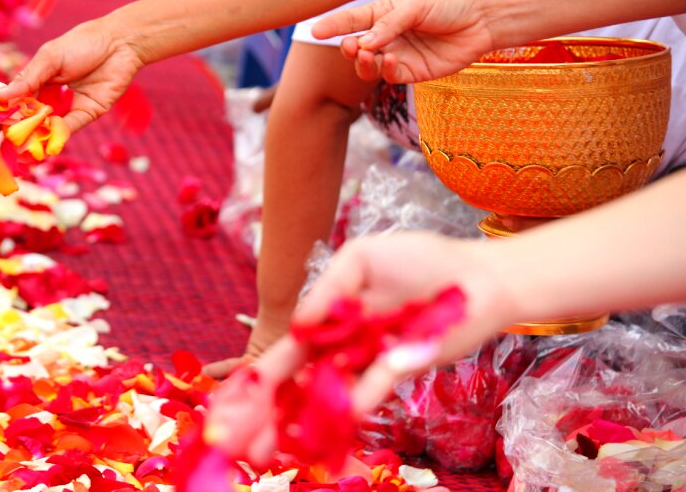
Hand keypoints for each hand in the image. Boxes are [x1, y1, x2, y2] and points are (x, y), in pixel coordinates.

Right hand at [0, 20, 146, 142]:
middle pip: (25, 120)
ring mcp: (67, 107)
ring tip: (19, 151)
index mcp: (35, 81)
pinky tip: (46, 143)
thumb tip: (0, 98)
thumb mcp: (50, 58)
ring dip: (33, 140)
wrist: (119, 42)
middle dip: (10, 135)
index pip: (10, 104)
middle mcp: (48, 97)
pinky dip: (57, 136)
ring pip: (46, 128)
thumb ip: (27, 79)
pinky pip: (69, 128)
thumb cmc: (82, 43)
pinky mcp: (87, 113)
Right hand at [209, 232, 514, 462]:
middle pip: (297, 381)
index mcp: (327, 315)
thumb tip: (298, 327)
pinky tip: (321, 431)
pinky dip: (346, 407)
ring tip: (269, 451)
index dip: (257, 378)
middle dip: (266, 412)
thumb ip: (328, 288)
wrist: (477, 276)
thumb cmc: (421, 258)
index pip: (284, 349)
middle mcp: (343, 341)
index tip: (231, 403)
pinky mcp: (398, 367)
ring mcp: (369, 357)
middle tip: (238, 444)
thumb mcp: (361, 258)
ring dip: (297, 422)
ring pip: (325, 394)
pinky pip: (367, 390)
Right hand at [311, 0, 496, 83]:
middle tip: (350, 46)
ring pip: (367, 65)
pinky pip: (388, 76)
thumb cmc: (449, 5)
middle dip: (348, 48)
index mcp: (383, 13)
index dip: (333, 25)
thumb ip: (389, 24)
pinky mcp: (411, 73)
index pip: (352, 20)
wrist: (481, 22)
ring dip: (362, 62)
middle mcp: (386, 36)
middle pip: (355, 46)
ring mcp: (397, 55)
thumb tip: (364, 43)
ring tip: (366, 54)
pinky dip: (384, 70)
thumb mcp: (416, 6)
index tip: (315, 31)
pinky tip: (390, 60)